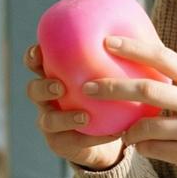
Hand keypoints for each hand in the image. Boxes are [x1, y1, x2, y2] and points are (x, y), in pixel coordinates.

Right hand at [23, 44, 124, 170]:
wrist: (110, 134)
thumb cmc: (111, 94)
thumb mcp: (113, 74)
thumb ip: (118, 58)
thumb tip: (144, 33)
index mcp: (55, 75)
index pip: (36, 62)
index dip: (33, 56)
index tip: (40, 50)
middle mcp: (47, 99)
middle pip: (33, 90)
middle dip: (43, 87)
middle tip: (60, 86)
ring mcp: (52, 123)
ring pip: (47, 120)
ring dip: (64, 117)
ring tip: (84, 116)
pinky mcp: (62, 144)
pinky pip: (74, 141)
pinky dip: (93, 136)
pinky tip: (114, 133)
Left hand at [82, 36, 176, 177]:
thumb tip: (136, 61)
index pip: (163, 57)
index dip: (133, 48)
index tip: (106, 42)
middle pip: (147, 90)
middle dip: (112, 88)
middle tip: (87, 87)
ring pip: (145, 126)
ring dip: (128, 129)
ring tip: (123, 132)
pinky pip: (151, 149)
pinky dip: (141, 147)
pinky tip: (142, 147)